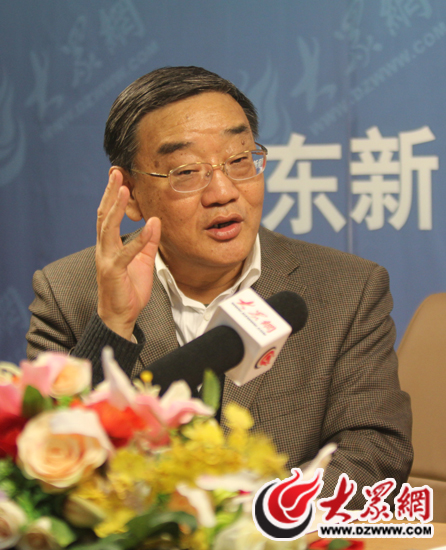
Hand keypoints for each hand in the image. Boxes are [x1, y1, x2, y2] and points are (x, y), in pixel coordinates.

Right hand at [96, 169, 160, 339]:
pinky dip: (140, 239)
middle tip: (116, 173)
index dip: (112, 196)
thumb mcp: (143, 261)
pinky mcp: (113, 272)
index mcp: (109, 245)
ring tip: (124, 189)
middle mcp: (103, 249)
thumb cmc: (129, 289)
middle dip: (110, 194)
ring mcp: (106, 260)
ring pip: (108, 229)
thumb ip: (148, 242)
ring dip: (116, 208)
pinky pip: (127, 253)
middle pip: (104, 215)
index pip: (108, 215)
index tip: (118, 177)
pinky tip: (150, 226)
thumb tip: (156, 221)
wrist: (121, 315)